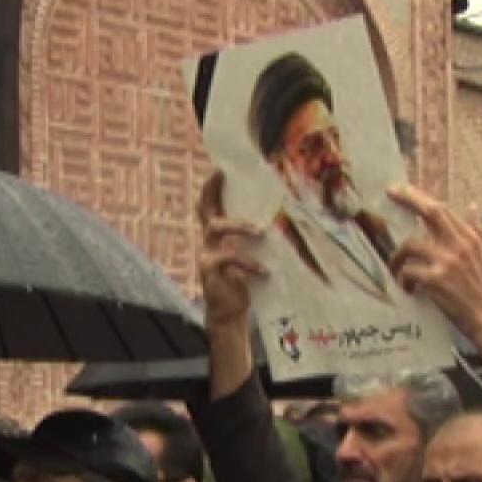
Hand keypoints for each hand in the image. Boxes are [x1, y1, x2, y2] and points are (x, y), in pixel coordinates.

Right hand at [195, 171, 266, 329]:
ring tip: (261, 232)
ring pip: (216, 228)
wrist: (230, 312)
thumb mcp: (249, 255)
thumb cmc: (242, 282)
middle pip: (204, 209)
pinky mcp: (209, 270)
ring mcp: (206, 254)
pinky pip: (228, 258)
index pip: (210, 206)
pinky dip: (248, 262)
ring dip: (239, 226)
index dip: (212, 187)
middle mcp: (208, 241)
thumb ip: (253, 238)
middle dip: (211, 190)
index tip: (220, 169)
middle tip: (221, 174)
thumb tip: (276, 220)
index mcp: (218, 236)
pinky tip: (263, 270)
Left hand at [385, 184, 481, 356]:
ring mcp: (447, 262)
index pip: (442, 209)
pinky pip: (409, 272)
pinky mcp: (436, 281)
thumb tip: (472, 207)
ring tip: (396, 268)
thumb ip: (477, 231)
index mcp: (469, 238)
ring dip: (397, 257)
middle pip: (431, 212)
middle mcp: (459, 245)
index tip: (400, 189)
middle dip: (408, 199)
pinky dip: (404, 280)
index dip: (419, 196)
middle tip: (389, 193)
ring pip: (411, 245)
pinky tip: (408, 288)